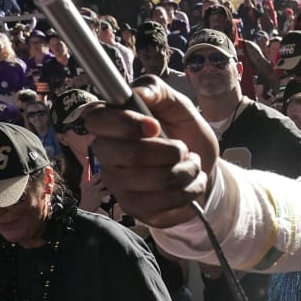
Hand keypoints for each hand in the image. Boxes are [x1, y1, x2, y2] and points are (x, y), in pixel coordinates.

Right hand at [83, 75, 217, 227]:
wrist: (205, 167)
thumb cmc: (184, 133)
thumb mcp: (178, 104)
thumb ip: (157, 90)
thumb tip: (138, 92)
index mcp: (111, 126)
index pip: (95, 121)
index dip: (124, 124)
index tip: (154, 126)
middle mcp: (107, 157)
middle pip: (122, 155)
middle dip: (165, 151)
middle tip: (181, 148)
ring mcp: (119, 186)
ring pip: (149, 180)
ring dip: (185, 171)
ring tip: (192, 164)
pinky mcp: (136, 209)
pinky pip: (163, 203)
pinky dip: (190, 190)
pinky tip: (192, 183)